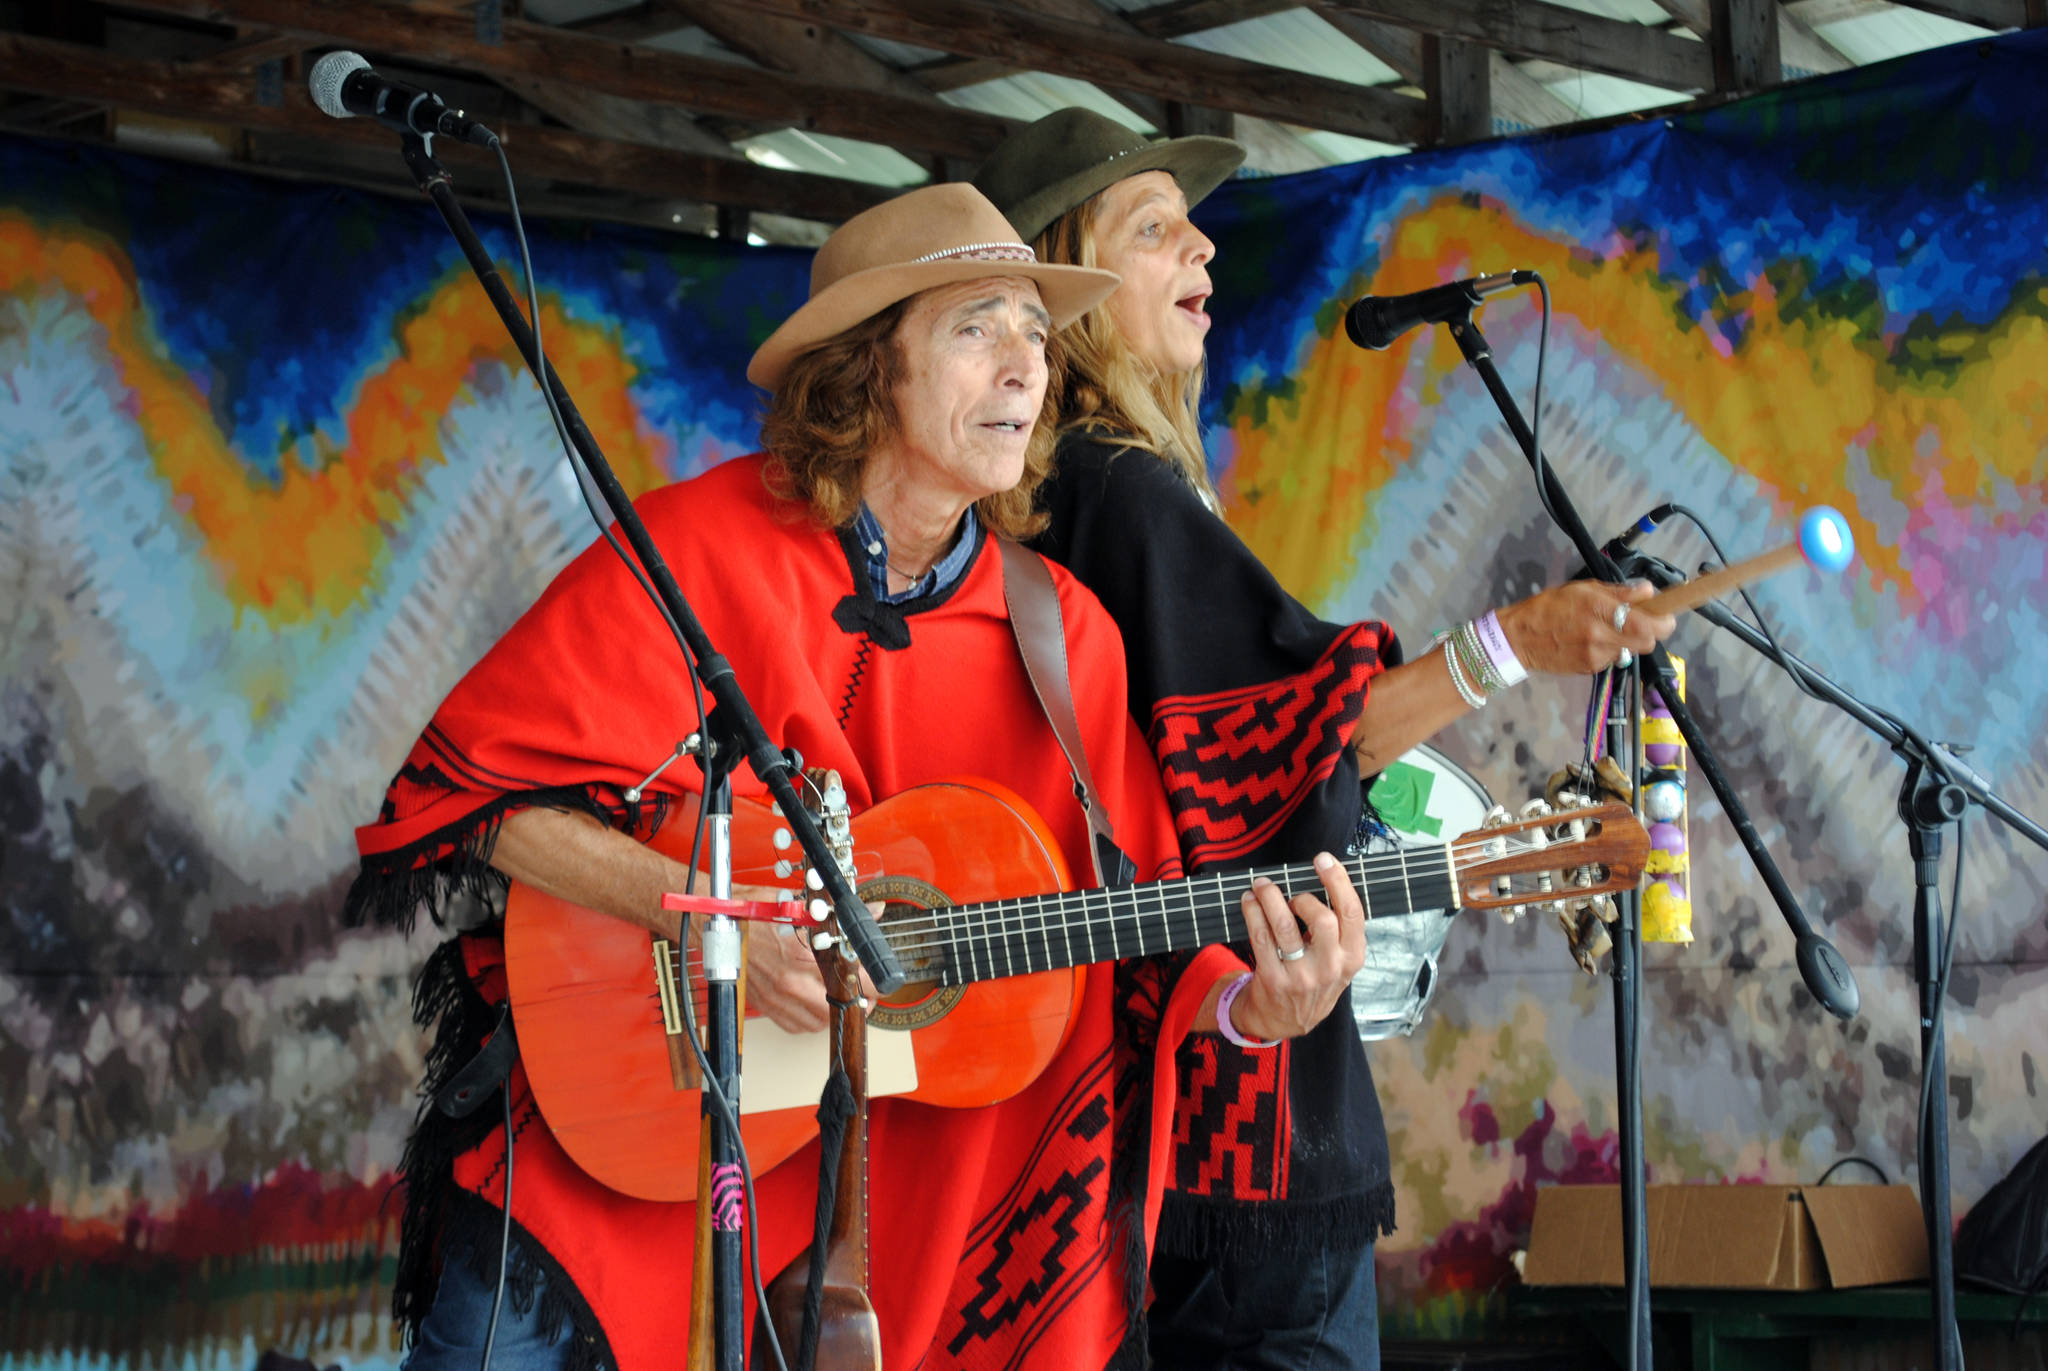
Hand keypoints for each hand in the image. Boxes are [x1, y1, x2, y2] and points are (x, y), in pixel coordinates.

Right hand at [733, 887, 882, 1034]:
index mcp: (801, 955)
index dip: (869, 984)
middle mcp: (789, 982)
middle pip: (838, 1007)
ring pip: (818, 1022)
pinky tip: (815, 1005)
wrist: (715, 924)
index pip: (848, 979)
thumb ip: (841, 915)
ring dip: (833, 1013)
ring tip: (840, 1000)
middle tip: (864, 994)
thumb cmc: (753, 911)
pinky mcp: (765, 1006)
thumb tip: (875, 911)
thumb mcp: (799, 906)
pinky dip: (810, 1020)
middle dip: (857, 1003)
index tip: (876, 982)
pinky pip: (796, 1026)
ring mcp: (776, 998)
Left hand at [1229, 854, 1367, 1042]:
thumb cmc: (1314, 981)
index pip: (1353, 913)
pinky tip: (1249, 902)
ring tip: (1261, 886)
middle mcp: (1330, 969)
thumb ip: (1337, 930)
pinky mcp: (1274, 980)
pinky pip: (1261, 938)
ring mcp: (1301, 977)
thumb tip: (1323, 878)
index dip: (1338, 881)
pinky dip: (1253, 913)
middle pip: (1322, 918)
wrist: (1287, 1021)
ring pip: (1285, 926)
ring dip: (1270, 898)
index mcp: (1352, 958)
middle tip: (1290, 893)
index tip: (1323, 860)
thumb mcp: (1339, 962)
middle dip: (1302, 897)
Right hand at [1494, 579, 1674, 675]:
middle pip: (1647, 642)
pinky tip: (1592, 641)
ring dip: (1628, 640)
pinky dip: (1611, 650)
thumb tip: (1648, 592)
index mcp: (1600, 610)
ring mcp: (1597, 655)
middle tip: (1639, 621)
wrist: (1519, 638)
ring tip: (1608, 630)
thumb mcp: (1582, 589)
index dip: (1664, 621)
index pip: (1649, 624)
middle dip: (1649, 632)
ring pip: (1631, 650)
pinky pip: (1613, 659)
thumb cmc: (1549, 606)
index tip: (1665, 616)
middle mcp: (1602, 635)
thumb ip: (1618, 592)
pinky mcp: (1591, 669)